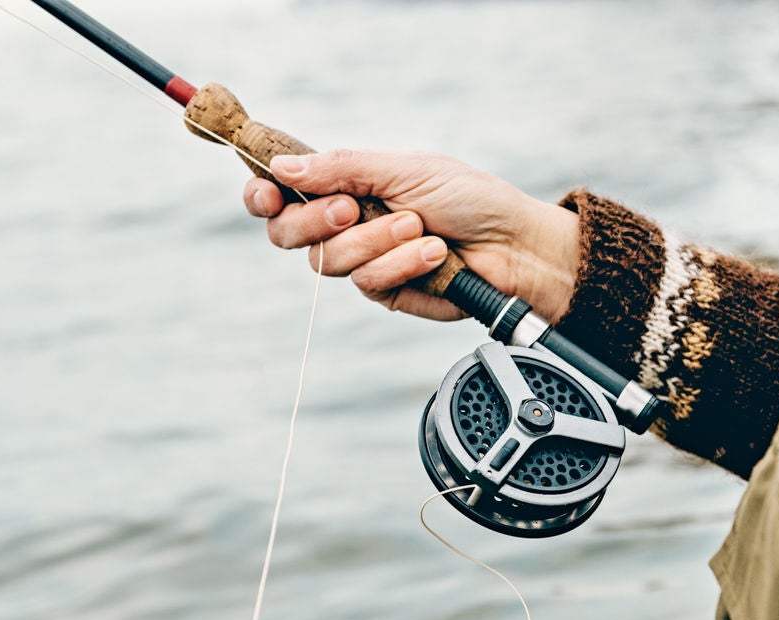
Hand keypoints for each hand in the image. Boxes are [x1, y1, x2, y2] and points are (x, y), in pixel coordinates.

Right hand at [244, 150, 579, 322]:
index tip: (266, 192)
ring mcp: (365, 261)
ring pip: (327, 261)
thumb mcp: (406, 169)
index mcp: (346, 185)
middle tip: (353, 208)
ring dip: (375, 240)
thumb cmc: (470, 198)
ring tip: (419, 226)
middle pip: (288, 233)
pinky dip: (402, 263)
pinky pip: (369, 282)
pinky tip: (434, 253)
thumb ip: (343, 167)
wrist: (515, 245)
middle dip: (315, 219)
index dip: (263, 193)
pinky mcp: (387, 292)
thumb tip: (282, 167)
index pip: (282, 193)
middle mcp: (347, 225)